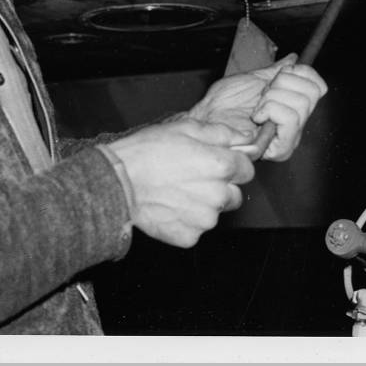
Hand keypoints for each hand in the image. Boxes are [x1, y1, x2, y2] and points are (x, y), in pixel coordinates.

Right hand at [107, 120, 254, 247]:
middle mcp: (219, 195)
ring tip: (177, 191)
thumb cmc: (148, 151)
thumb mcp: (186, 128)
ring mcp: (205, 219)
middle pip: (235, 193)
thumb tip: (248, 136)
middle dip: (221, 186)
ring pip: (215, 212)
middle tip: (192, 177)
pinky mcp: (189, 237)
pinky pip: (196, 228)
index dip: (233, 164)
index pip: (247, 169)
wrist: (117, 182)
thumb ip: (223, 133)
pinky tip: (170, 206)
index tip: (215, 162)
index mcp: (222, 166)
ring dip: (204, 204)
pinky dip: (186, 220)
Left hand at [188, 55, 327, 161]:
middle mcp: (296, 124)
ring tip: (257, 106)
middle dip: (283, 84)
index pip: (318, 86)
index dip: (301, 73)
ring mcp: (290, 137)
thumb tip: (294, 58)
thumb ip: (276, 71)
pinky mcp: (281, 148)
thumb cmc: (222, 104)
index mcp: (292, 107)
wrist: (207, 120)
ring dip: (273, 98)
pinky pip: (290, 117)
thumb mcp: (253, 80)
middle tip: (263, 93)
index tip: (279, 74)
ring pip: (301, 104)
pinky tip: (257, 116)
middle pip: (312, 93)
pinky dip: (271, 109)